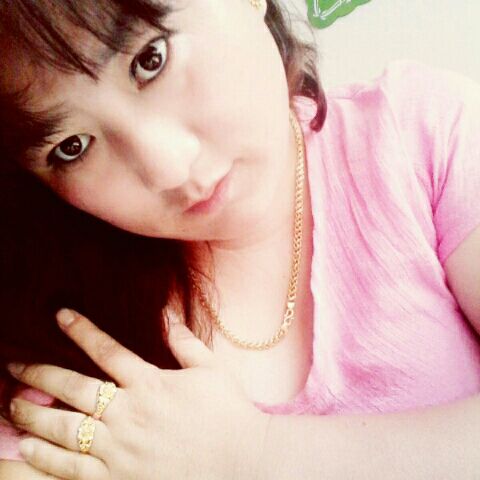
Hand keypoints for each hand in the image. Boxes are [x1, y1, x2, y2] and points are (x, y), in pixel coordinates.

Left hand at [7, 308, 270, 479]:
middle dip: (40, 375)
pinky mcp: (119, 478)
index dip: (81, 330)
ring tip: (13, 405)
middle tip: (15, 368)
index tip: (60, 316)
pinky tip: (30, 447)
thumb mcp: (212, 369)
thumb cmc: (229, 413)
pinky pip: (73, 469)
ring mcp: (121, 448)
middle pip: (73, 389)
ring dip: (34, 415)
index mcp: (151, 383)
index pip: (107, 350)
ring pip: (65, 429)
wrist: (244, 463)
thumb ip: (185, 341)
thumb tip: (166, 313)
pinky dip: (47, 458)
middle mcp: (130, 413)